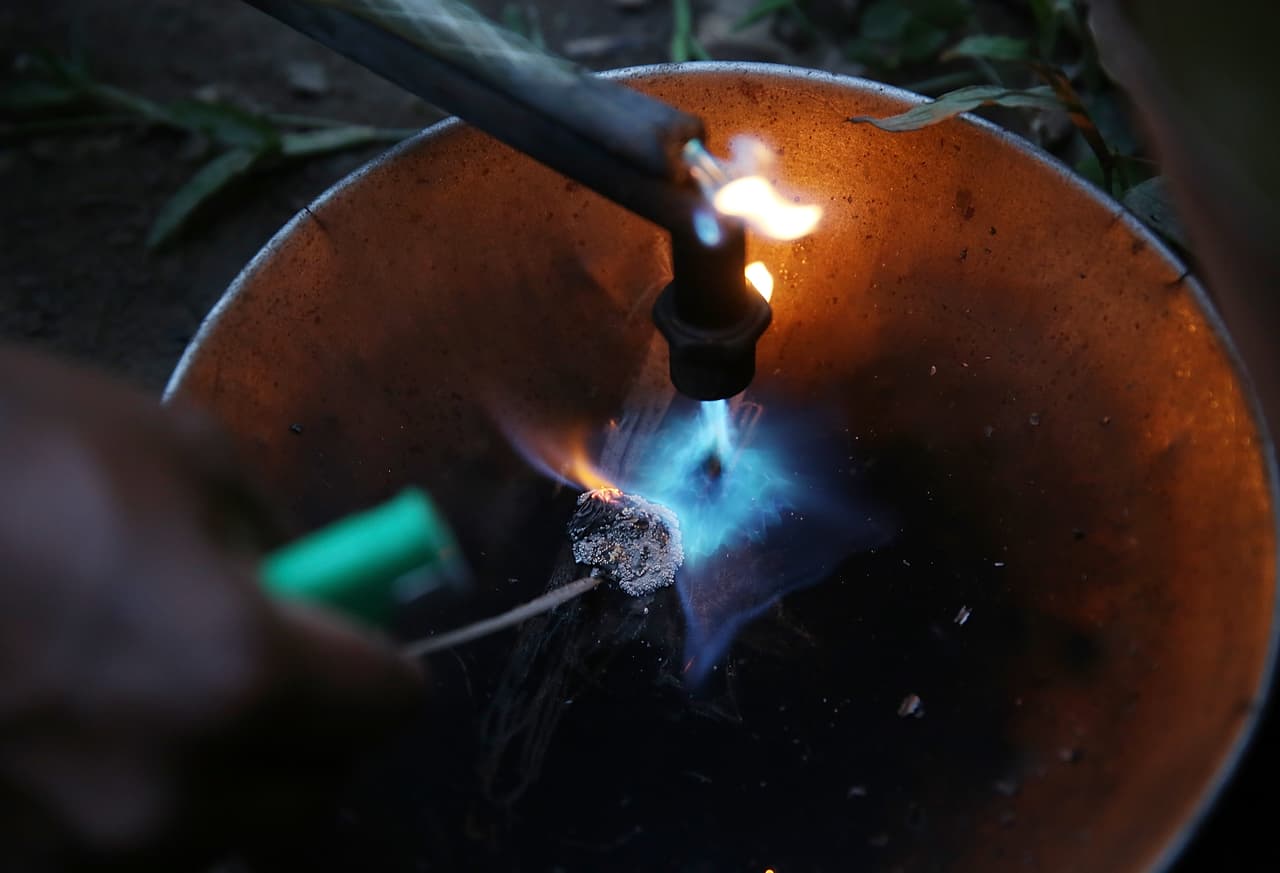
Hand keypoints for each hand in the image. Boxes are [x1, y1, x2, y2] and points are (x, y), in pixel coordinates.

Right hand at [0, 344, 422, 871]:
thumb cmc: (1, 452)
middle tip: (265, 666)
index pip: (385, 708)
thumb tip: (308, 583)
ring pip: (217, 838)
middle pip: (314, 798)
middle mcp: (169, 797)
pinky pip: (118, 851)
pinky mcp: (9, 866)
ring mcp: (76, 856)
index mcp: (238, 678)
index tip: (351, 636)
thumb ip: (271, 533)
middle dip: (311, 731)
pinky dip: (126, 797)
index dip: (377, 662)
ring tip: (148, 692)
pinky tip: (70, 728)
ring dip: (220, 776)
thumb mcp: (172, 449)